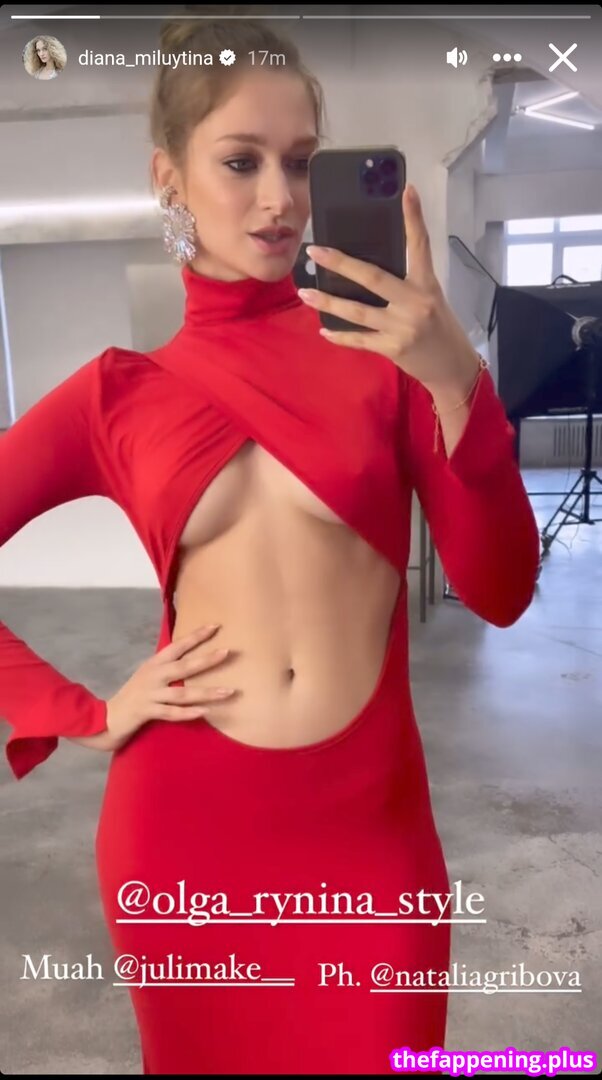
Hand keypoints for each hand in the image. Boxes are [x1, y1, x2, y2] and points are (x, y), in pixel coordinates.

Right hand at [105, 624, 235, 744]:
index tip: (215, 626)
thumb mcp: (148, 676)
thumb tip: (192, 659)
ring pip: (183, 693)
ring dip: (207, 692)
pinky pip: (171, 713)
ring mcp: (150, 694)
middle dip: (206, 660)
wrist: (107, 718)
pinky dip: (188, 713)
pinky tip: (204, 712)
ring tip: (228, 691)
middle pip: (184, 666)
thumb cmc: (133, 696)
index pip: (177, 646)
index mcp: (154, 664)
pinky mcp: (147, 712)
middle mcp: (153, 676)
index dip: (196, 636)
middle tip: (227, 652)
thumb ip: (167, 667)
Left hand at [299, 184, 480, 394]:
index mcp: (427, 284)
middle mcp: (415, 303)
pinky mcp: (393, 348)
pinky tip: (324, 330)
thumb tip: (367, 270)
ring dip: (328, 302)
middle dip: (341, 263)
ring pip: (358, 311)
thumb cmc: (440, 328)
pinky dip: (341, 336)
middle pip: (372, 277)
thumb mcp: (431, 298)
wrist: (453, 367)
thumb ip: (406, 284)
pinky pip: (360, 339)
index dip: (413, 217)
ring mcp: (402, 327)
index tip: (406, 190)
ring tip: (305, 291)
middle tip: (315, 250)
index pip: (420, 245)